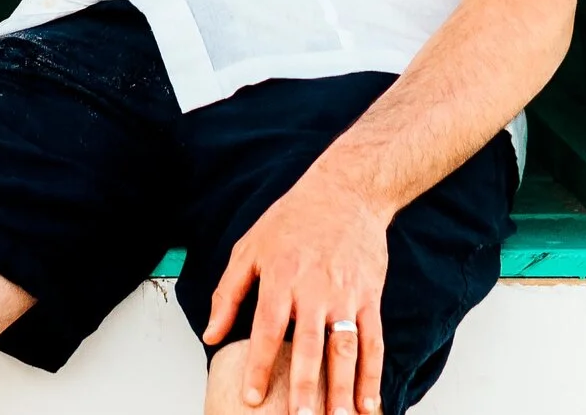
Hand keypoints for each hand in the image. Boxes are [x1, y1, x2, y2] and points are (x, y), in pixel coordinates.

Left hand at [202, 172, 390, 414]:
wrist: (345, 192)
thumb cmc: (292, 220)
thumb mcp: (249, 248)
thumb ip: (228, 293)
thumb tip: (211, 335)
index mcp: (280, 277)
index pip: (267, 328)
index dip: (259, 365)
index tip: (253, 397)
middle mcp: (314, 289)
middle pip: (309, 345)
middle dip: (305, 385)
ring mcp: (346, 295)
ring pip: (345, 349)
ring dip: (343, 389)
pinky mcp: (370, 298)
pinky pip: (373, 342)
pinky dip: (373, 376)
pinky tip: (369, 405)